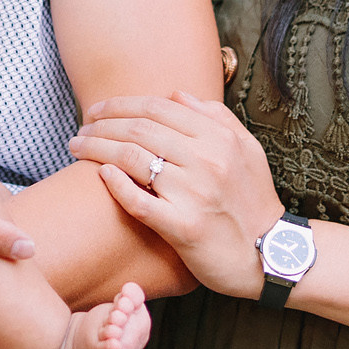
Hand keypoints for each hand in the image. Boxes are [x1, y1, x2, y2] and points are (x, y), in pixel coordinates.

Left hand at [69, 92, 285, 298]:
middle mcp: (206, 160)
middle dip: (101, 124)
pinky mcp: (183, 227)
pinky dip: (115, 185)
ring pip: (132, 159)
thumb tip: (176, 93)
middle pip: (139, 129)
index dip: (119, 104)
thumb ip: (214, 116)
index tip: (96, 110)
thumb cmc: (254, 200)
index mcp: (218, 137)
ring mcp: (194, 194)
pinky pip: (139, 201)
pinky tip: (100, 175)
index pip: (157, 108)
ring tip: (76, 148)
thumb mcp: (247, 149)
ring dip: (97, 148)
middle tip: (79, 129)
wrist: (271, 254)